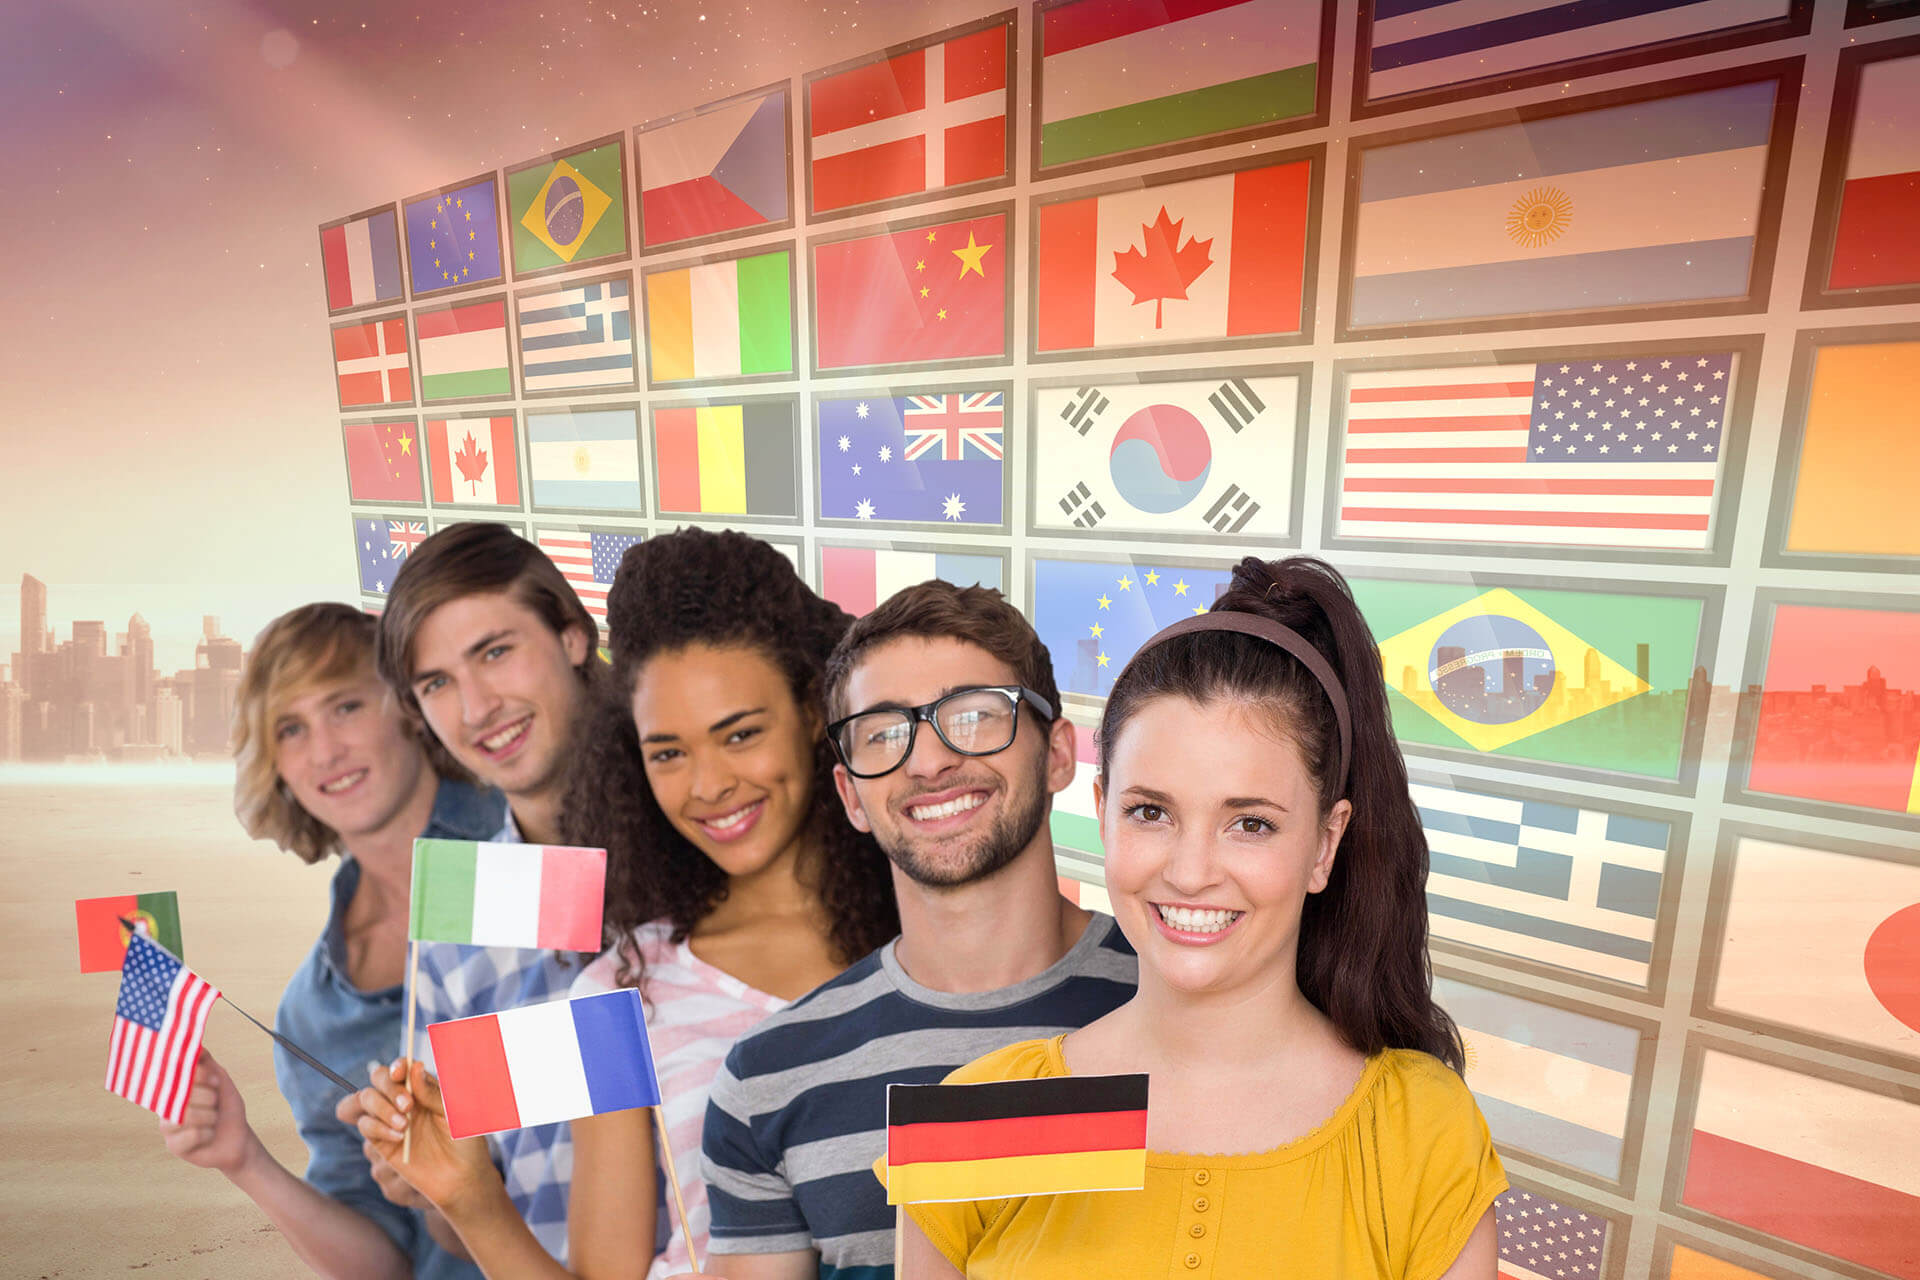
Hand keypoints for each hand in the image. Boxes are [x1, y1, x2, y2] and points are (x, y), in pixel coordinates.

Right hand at [158, 1050, 257, 1174]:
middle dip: (208, 1098)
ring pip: (186, 1116)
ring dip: (210, 1117)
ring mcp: (168, 1126)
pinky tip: (209, 1134)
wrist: (237, 1138)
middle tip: (215, 1104)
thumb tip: (195, 1045)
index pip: (176, 1075)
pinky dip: (207, 1134)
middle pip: (182, 1095)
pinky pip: (190, 1136)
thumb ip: (206, 1063)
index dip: (198, 1076)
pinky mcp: (174, 1146)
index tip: (214, 1081)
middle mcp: (166, 1106)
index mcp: (175, 1088)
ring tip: (213, 1120)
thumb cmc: (226, 1107)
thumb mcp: (220, 1080)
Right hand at [356, 1057, 496, 1212]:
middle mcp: (403, 1099)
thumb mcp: (454, 1113)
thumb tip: (414, 1067)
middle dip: (388, 1087)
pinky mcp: (380, 1140)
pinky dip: (378, 1127)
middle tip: (408, 1105)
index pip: (402, 1067)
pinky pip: (366, 1124)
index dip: (397, 1066)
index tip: (400, 1072)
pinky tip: (399, 1137)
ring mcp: (389, 1118)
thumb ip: (432, 1092)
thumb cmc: (464, 1141)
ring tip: (404, 1124)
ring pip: (366, 1098)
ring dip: (381, 1107)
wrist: (460, 1177)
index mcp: (423, 1087)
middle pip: (378, 1078)